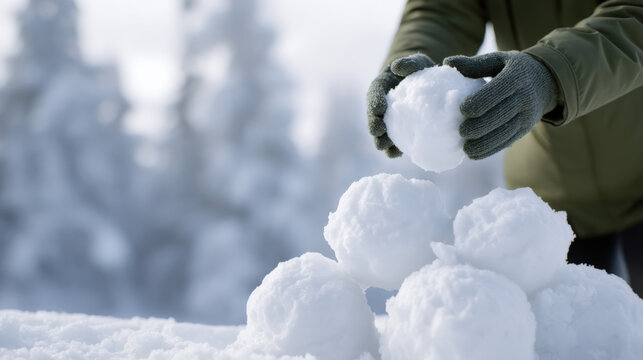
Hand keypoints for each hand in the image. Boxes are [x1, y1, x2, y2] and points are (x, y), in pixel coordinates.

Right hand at [367, 54, 434, 157]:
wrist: (425, 83)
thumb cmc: (418, 71)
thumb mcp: (415, 62)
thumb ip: (407, 63)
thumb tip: (397, 67)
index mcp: (380, 88)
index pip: (374, 94)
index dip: (374, 102)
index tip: (380, 109)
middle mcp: (381, 107)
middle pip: (373, 118)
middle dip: (374, 126)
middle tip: (378, 132)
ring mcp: (389, 121)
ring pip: (382, 134)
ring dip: (382, 141)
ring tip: (386, 148)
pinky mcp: (400, 132)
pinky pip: (396, 142)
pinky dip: (396, 148)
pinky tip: (399, 153)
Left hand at [443, 51, 558, 159]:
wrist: (546, 82)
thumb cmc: (512, 69)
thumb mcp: (498, 60)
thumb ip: (474, 64)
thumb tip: (447, 62)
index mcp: (516, 76)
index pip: (499, 90)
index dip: (481, 101)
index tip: (462, 109)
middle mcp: (525, 97)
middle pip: (502, 114)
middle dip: (480, 125)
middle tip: (460, 132)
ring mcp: (527, 115)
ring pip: (505, 132)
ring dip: (485, 143)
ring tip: (465, 149)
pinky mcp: (525, 129)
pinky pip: (507, 141)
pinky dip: (490, 150)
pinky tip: (474, 154)